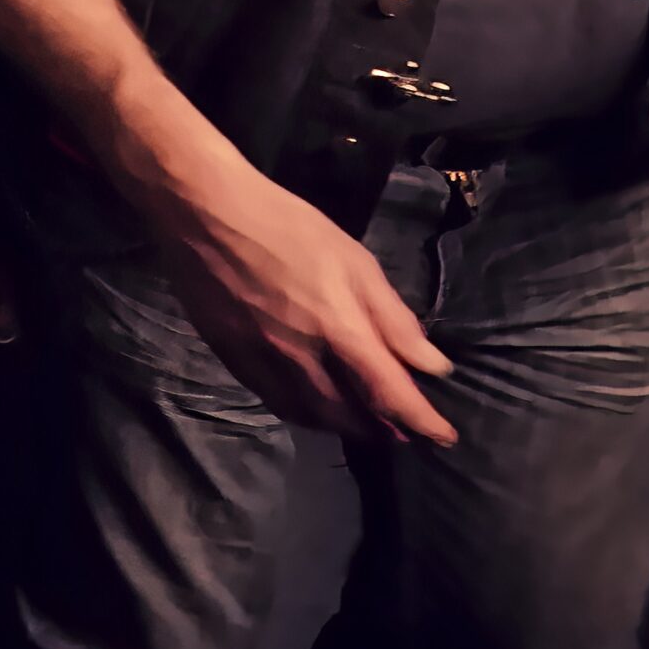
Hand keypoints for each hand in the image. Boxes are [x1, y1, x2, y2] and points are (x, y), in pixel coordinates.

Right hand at [142, 164, 451, 444]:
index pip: (390, 393)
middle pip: (349, 414)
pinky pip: (274, 400)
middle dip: (382, 429)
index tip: (444, 436)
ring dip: (343, 427)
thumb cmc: (289, 226)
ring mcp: (262, 361)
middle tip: (404, 433)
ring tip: (362, 426)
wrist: (204, 212)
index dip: (421, 421)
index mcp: (339, 328)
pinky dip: (302, 414)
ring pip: (310, 414)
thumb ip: (393, 318)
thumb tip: (432, 365)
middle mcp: (301, 357)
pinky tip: (310, 408)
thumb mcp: (355, 261)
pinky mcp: (232, 358)